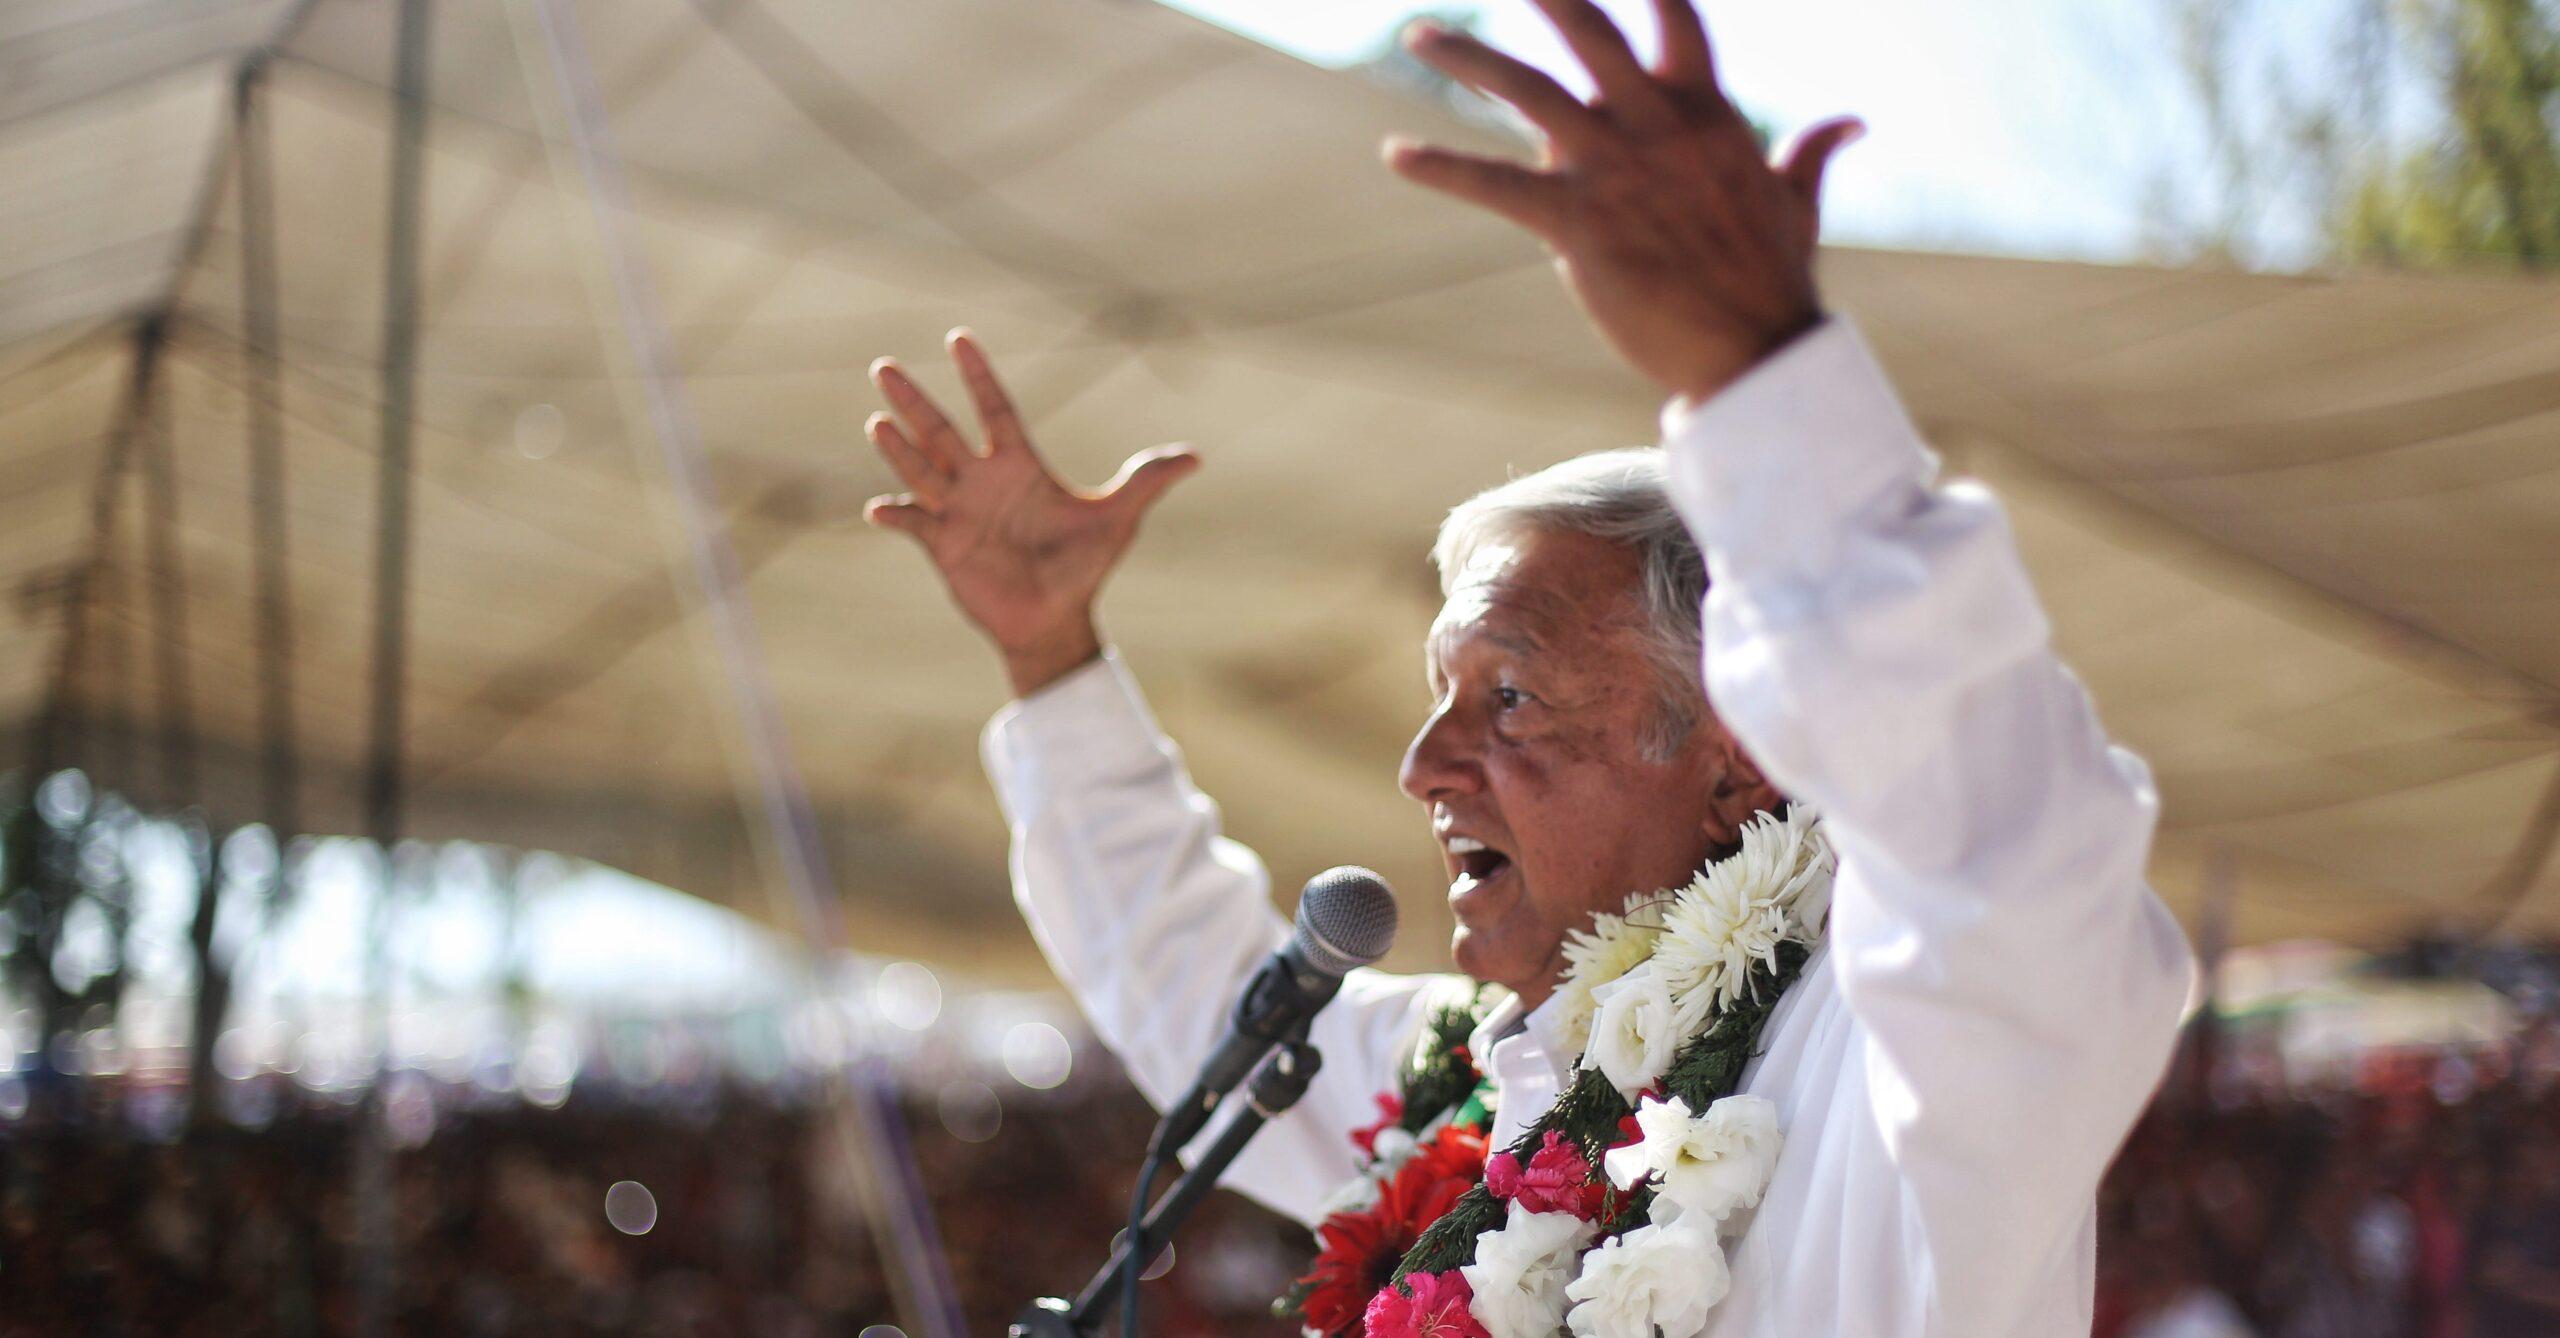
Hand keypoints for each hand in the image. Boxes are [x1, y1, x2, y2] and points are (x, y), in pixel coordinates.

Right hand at [862, 330, 1199, 696]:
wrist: (1056, 619)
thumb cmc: (1084, 564)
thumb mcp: (1118, 520)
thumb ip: (1146, 482)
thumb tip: (1196, 457)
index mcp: (1019, 465)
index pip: (995, 409)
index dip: (978, 375)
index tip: (959, 337)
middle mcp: (982, 481)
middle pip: (941, 432)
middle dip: (914, 401)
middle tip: (883, 365)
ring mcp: (958, 511)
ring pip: (921, 471)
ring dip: (900, 450)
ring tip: (877, 422)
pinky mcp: (943, 546)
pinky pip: (913, 524)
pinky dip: (896, 515)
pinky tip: (880, 509)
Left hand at [1388, 0, 1860, 401]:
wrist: (1754, 347)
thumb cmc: (1773, 277)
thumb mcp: (1794, 199)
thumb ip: (1811, 149)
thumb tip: (1851, 120)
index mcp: (1705, 110)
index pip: (1675, 16)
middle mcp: (1655, 123)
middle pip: (1589, 31)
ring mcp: (1613, 168)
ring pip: (1527, 90)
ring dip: (1467, 58)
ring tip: (1420, 33)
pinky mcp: (1577, 221)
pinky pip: (1495, 185)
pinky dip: (1442, 167)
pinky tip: (1396, 155)